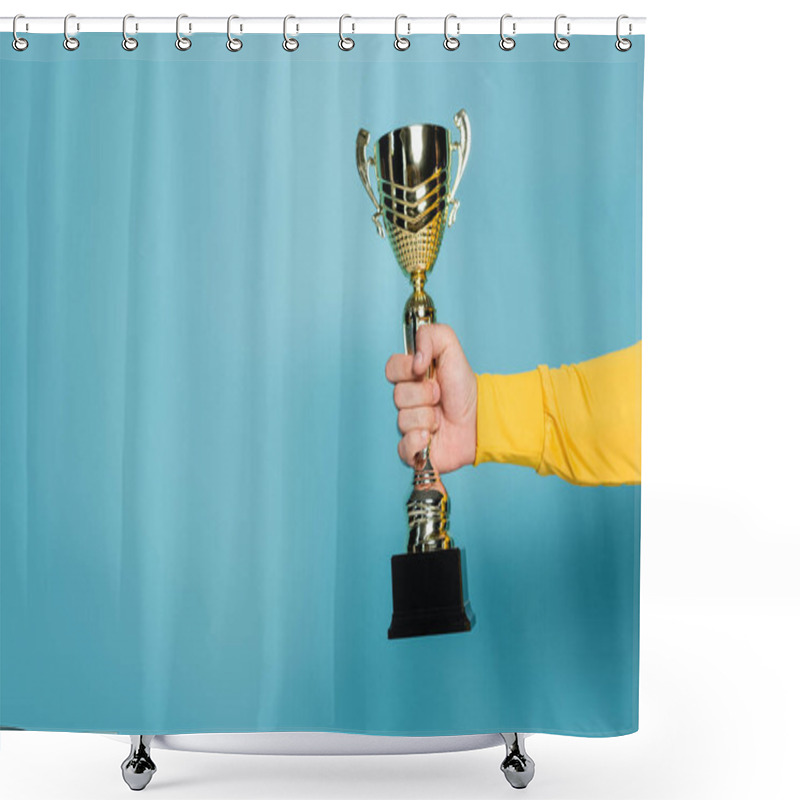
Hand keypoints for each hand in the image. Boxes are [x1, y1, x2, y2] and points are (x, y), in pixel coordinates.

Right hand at [385, 323, 476, 473]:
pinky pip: (402, 447)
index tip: (425, 370)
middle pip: (398, 396)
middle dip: (424, 395)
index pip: (391, 368)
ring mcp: (409, 424)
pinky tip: (430, 437)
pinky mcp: (413, 448)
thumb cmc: (465, 389)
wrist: (481, 420)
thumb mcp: (452, 350)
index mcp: (411, 377)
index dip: (407, 369)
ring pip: (403, 420)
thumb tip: (414, 358)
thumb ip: (430, 336)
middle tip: (440, 396)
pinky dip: (417, 442)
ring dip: (427, 418)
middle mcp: (408, 401)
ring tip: (441, 418)